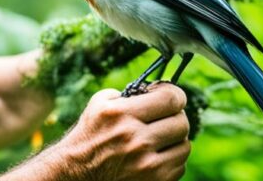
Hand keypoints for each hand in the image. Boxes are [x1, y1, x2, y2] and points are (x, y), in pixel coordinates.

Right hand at [2, 82, 190, 180]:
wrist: (77, 172)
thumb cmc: (90, 135)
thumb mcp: (100, 104)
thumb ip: (129, 93)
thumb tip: (158, 90)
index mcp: (122, 115)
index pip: (171, 100)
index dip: (176, 95)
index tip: (173, 97)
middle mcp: (136, 140)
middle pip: (181, 122)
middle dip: (175, 116)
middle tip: (165, 117)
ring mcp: (146, 165)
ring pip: (184, 146)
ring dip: (175, 140)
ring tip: (160, 138)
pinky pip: (179, 165)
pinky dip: (171, 159)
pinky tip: (155, 155)